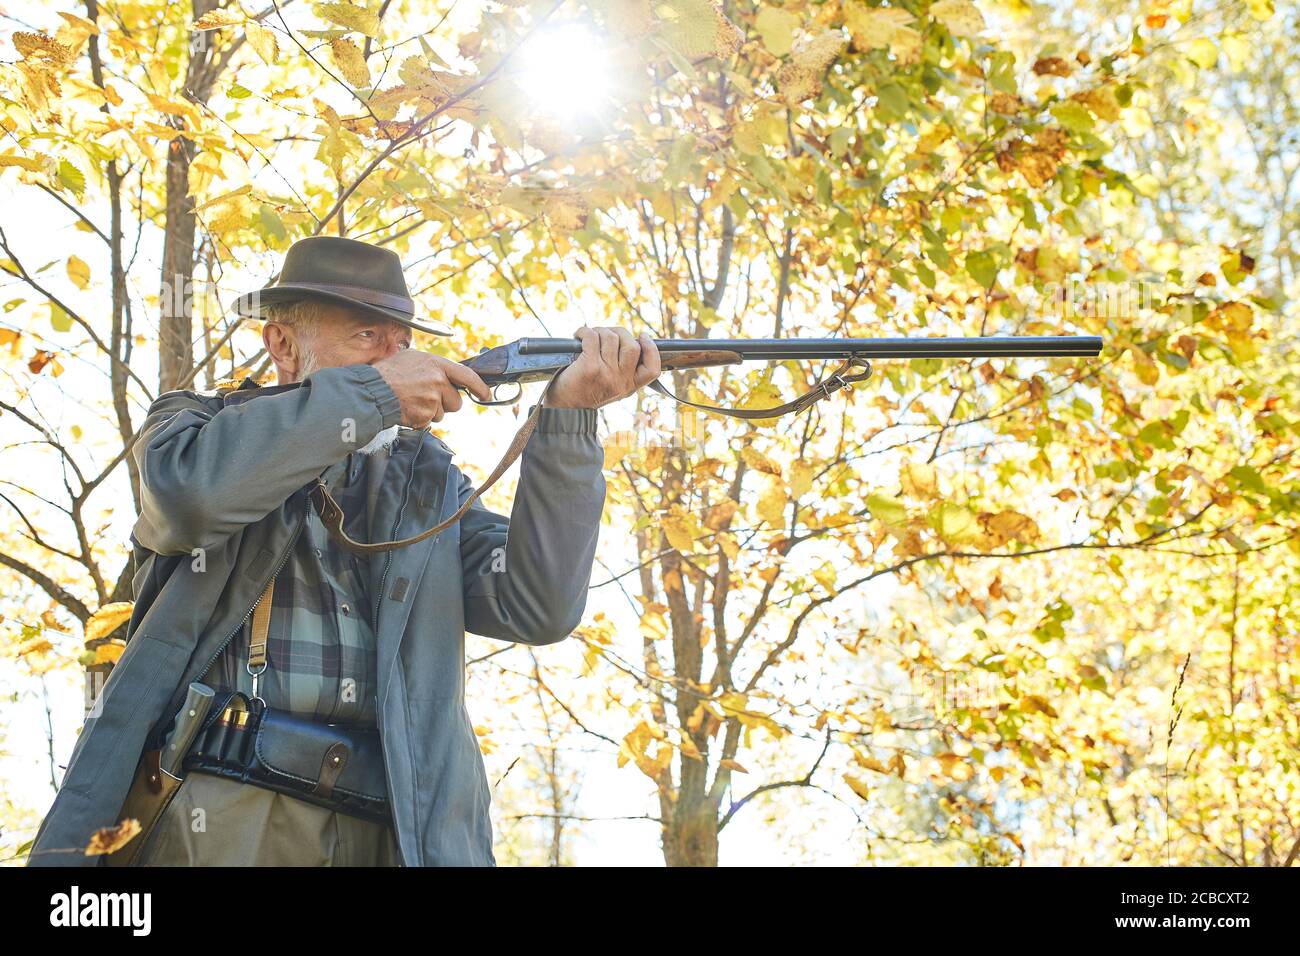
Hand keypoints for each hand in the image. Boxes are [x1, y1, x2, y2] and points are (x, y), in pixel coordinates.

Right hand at [372, 350, 490, 426]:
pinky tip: (407, 409)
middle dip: (445, 403)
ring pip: (442, 414)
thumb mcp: (413, 358)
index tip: (486, 394)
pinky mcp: (424, 415)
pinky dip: (419, 419)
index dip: (480, 387)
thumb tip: (449, 375)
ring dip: (430, 411)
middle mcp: (438, 381)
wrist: (372, 391)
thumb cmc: (389, 372)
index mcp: (437, 365)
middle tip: (427, 397)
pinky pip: (429, 422)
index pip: (467, 376)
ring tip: (412, 400)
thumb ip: (434, 366)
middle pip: (456, 402)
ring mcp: (432, 399)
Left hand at [542, 327, 661, 409]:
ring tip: (589, 336)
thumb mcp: (613, 388)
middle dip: (619, 332)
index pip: (652, 369)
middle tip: (606, 334)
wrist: (565, 408)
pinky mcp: (589, 367)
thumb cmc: (586, 393)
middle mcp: (620, 381)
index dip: (651, 349)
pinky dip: (584, 332)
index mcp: (630, 386)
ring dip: (599, 331)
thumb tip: (628, 340)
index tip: (643, 337)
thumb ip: (624, 371)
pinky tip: (579, 336)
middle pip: (632, 346)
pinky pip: (592, 337)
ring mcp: (606, 373)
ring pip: (611, 337)